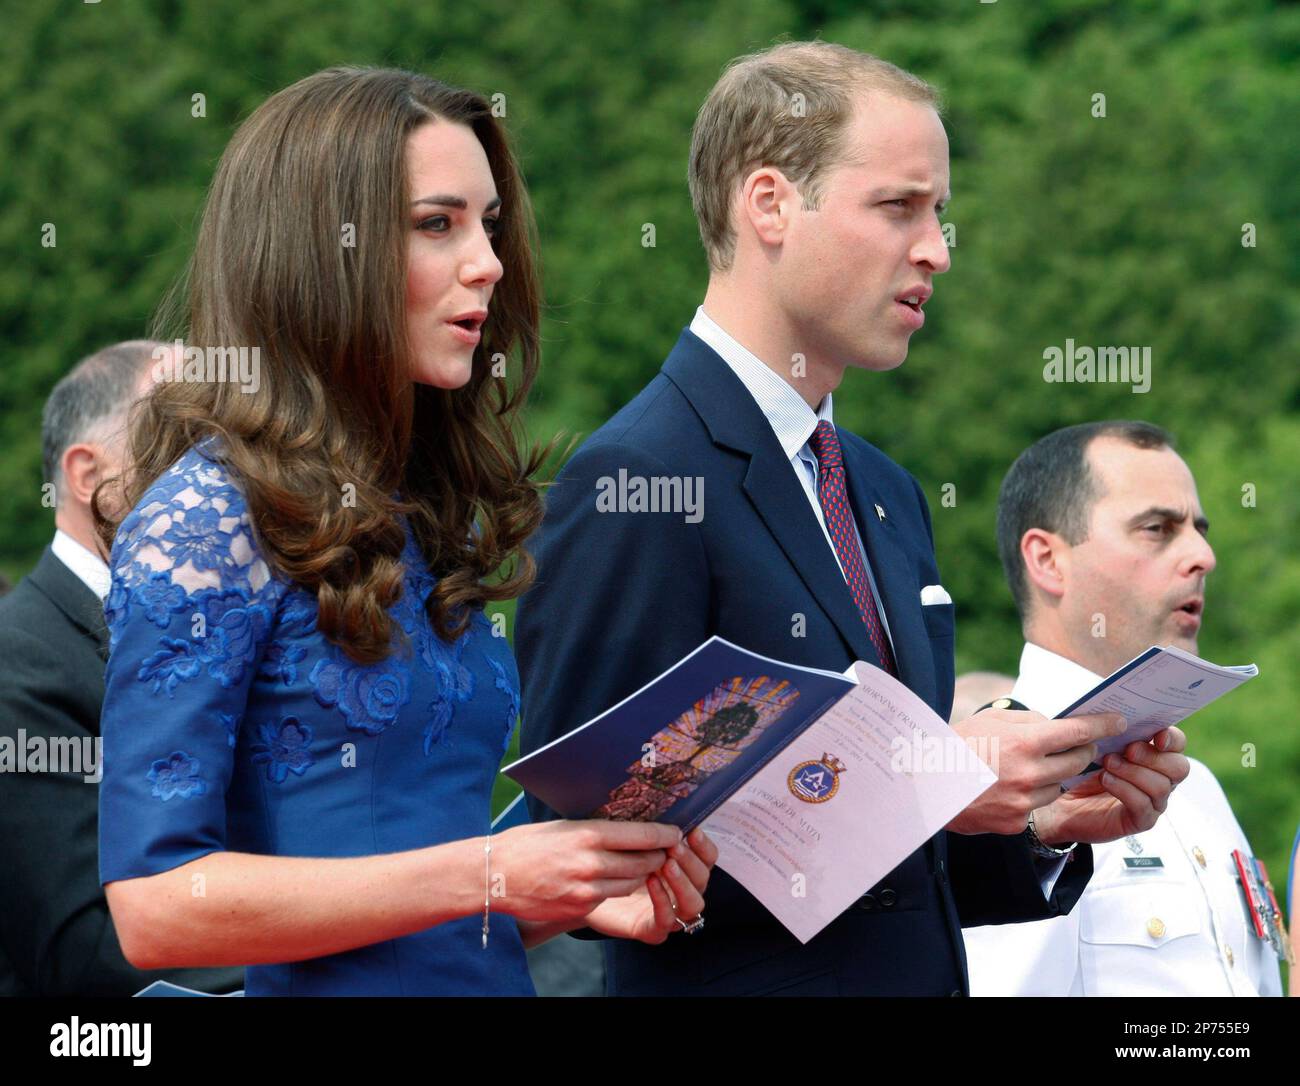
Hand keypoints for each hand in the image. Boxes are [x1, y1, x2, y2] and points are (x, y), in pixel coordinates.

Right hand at [491, 819, 681, 922]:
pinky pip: (611, 897)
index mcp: (588, 834)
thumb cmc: (527, 844)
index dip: (665, 835)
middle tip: (665, 849)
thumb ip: (595, 828)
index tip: (676, 832)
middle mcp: (591, 862)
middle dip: (658, 856)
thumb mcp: (563, 825)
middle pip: (644, 862)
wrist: (495, 875)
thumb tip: (626, 825)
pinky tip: (613, 879)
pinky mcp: (580, 907)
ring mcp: (587, 889)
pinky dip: (617, 887)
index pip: (642, 835)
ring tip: (643, 863)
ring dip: (641, 874)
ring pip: (632, 882)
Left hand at [584, 828, 717, 943]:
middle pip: (703, 879)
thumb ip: (650, 832)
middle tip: (674, 847)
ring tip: (666, 865)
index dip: (704, 846)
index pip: (707, 858)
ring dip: (683, 883)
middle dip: (691, 862)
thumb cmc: (609, 859)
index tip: (693, 831)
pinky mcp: (652, 929)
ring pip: (693, 904)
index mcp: (682, 867)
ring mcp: (670, 912)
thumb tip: (662, 810)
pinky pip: (667, 921)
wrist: (583, 889)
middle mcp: (681, 891)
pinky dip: (663, 901)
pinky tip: (651, 882)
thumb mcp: (631, 841)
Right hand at [947, 708, 1128, 834]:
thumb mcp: (991, 720)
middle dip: (1082, 750)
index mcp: (1024, 742)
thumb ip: (1029, 722)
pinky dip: (1032, 795)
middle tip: (1078, 744)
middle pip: (1077, 760)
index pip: (1078, 731)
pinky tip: (1010, 787)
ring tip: (1027, 767)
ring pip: (1059, 785)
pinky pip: (1039, 805)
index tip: (1119, 722)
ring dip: (1054, 775)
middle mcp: (1029, 773)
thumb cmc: (956, 745)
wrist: (925, 785)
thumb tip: (1057, 727)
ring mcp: (1024, 800)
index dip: (1103, 725)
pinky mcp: (1016, 820)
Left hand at [1031, 727, 1188, 844]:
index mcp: (1154, 754)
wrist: (1061, 801)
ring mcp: (1153, 801)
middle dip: (1153, 756)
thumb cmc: (1081, 767)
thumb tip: (1117, 713)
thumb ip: (1111, 729)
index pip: (1177, 744)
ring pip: (1161, 786)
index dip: (1172, 738)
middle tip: (1128, 750)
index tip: (1156, 735)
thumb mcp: (1095, 742)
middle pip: (1179, 767)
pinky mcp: (1140, 820)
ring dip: (1134, 772)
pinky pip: (1144, 806)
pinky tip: (1105, 779)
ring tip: (1108, 763)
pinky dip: (1125, 790)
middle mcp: (1160, 778)